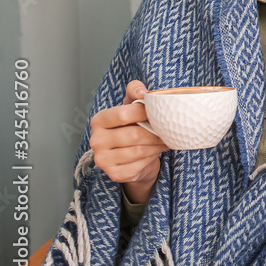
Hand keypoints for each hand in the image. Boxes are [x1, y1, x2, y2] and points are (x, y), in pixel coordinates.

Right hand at [90, 80, 168, 203]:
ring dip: (157, 145)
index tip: (159, 111)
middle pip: (134, 135)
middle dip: (155, 132)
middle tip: (169, 129)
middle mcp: (96, 141)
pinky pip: (140, 164)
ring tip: (165, 139)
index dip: (145, 112)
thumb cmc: (131, 125)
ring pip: (139, 151)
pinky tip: (156, 151)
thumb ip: (135, 91)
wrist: (129, 155)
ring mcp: (103, 160)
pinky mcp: (115, 174)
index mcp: (99, 120)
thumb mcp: (131, 105)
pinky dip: (152, 157)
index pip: (123, 114)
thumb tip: (143, 91)